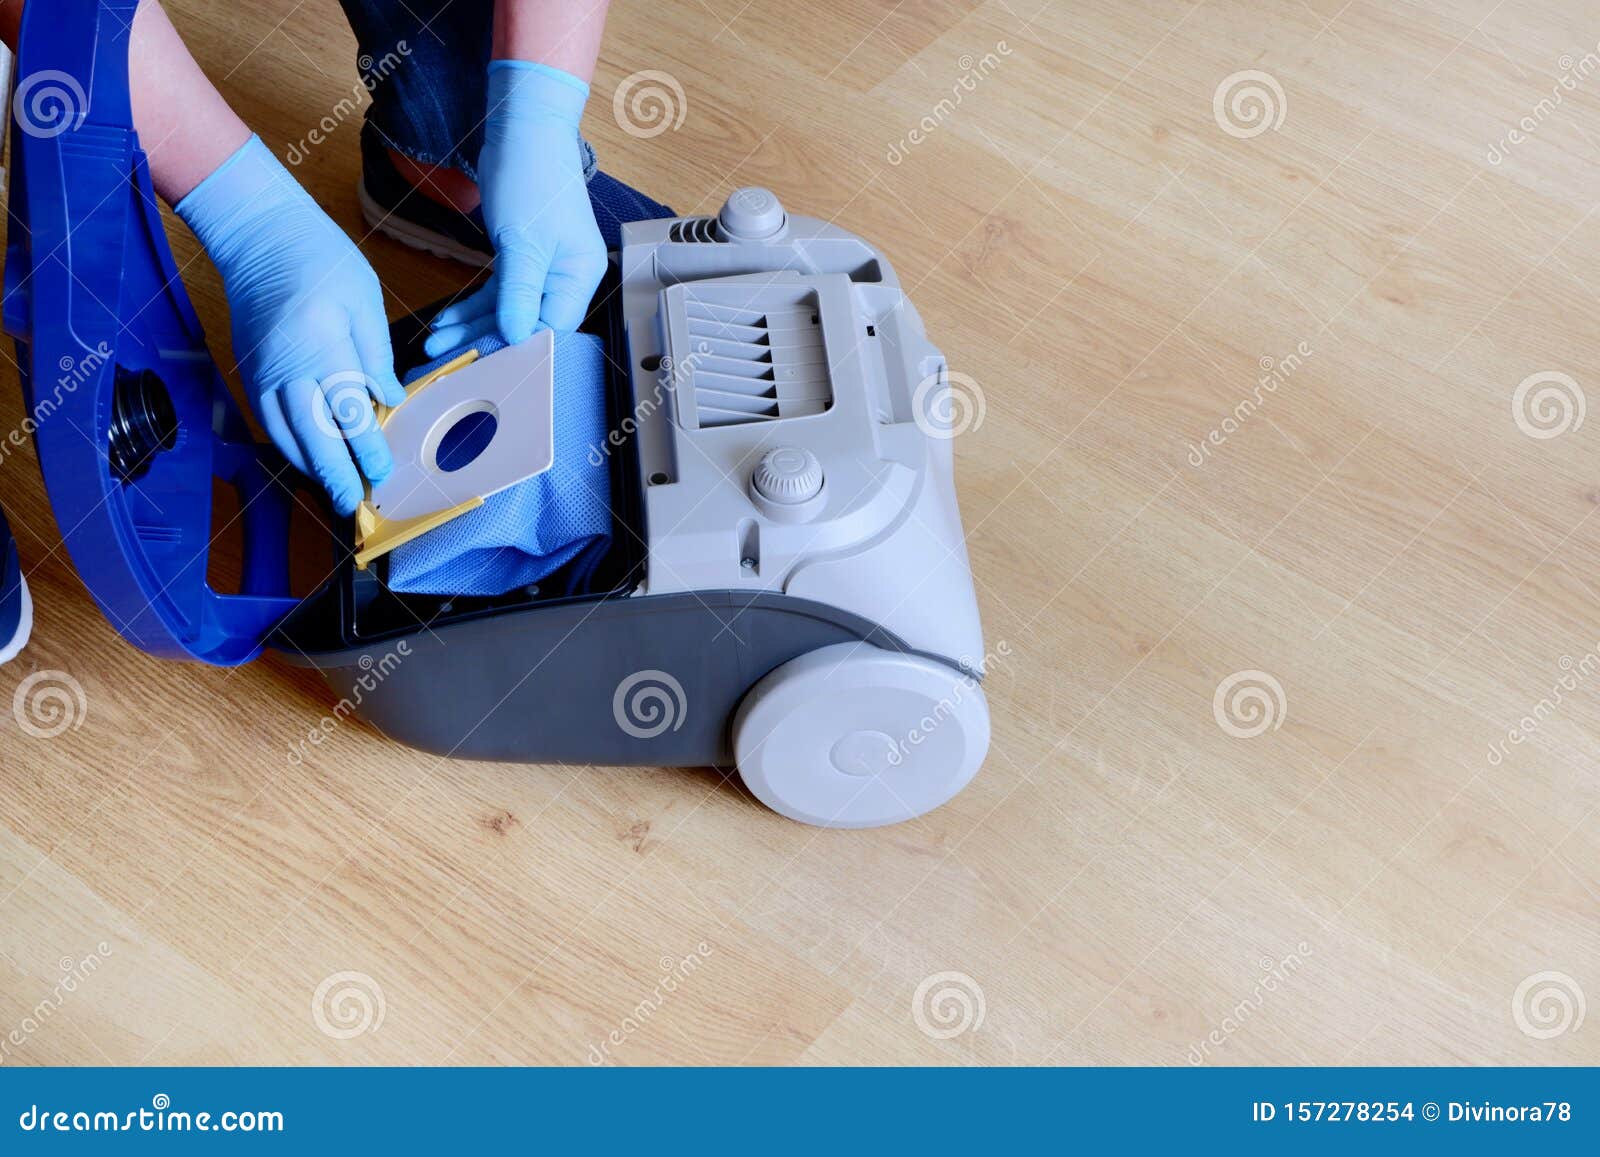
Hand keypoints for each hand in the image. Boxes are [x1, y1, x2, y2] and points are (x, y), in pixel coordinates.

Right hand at [175, 136, 404, 514]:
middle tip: (353, 504)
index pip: (347, 410)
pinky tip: (307, 459)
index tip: (380, 472)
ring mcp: (261, 371)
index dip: (364, 448)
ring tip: (334, 490)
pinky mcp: (249, 370)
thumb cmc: (321, 260)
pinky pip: (267, 419)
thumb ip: (376, 357)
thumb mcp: (364, 302)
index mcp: (321, 345)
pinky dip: (288, 444)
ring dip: (310, 466)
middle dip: (334, 474)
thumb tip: (390, 402)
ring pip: (285, 433)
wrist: (260, 235)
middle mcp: (286, 365)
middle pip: (311, 434)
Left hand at [424, 62, 604, 357]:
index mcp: (579, 276)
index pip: (552, 328)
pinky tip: (449, 319)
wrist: (523, 129)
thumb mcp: (523, 242)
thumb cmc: (532, 176)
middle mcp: (567, 277)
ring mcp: (545, 268)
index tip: (481, 360)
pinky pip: (498, 292)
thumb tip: (516, 336)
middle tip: (447, 358)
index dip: (517, 346)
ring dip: (471, 326)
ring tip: (437, 341)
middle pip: (527, 324)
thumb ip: (519, 294)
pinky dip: (474, 305)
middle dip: (484, 340)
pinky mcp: (523, 258)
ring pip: (507, 310)